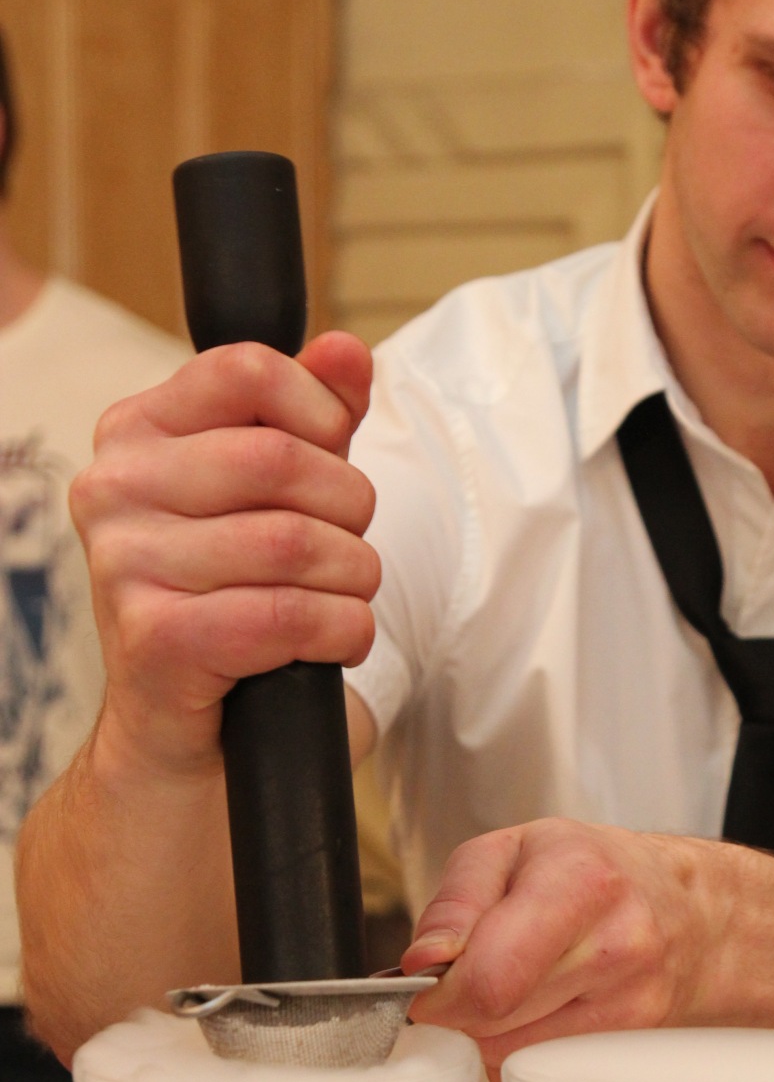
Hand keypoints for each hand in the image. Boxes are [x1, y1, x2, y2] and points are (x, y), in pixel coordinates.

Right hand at [71, 332, 377, 773]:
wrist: (181, 730)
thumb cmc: (231, 594)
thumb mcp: (277, 492)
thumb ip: (315, 415)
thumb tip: (346, 351)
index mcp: (136, 430)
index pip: (245, 369)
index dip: (320, 411)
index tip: (333, 455)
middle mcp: (113, 487)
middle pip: (281, 460)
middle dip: (349, 508)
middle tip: (349, 546)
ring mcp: (123, 563)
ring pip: (294, 542)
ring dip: (353, 578)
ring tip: (344, 597)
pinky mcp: (154, 638)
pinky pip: (286, 614)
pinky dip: (340, 630)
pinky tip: (335, 639)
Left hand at [401, 818, 716, 1070]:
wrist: (691, 908)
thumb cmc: (593, 870)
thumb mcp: (513, 850)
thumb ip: (456, 902)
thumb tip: (422, 963)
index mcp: (580, 880)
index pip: (491, 977)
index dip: (440, 994)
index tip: (427, 987)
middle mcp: (617, 943)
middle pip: (496, 1023)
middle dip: (458, 1011)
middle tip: (462, 983)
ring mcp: (634, 1000)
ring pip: (514, 1056)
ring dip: (488, 1034)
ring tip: (507, 988)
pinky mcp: (633, 1042)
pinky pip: (541, 1070)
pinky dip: (520, 1049)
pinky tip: (537, 1010)